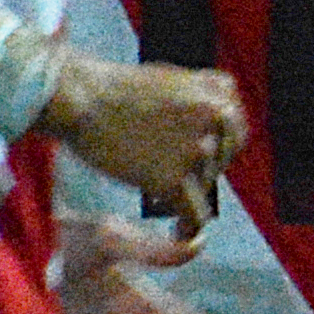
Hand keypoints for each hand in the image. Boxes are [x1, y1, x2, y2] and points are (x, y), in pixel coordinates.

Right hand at [40, 48, 246, 234]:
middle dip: (200, 168)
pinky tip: (178, 233)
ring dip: (184, 191)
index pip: (234, 131)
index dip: (215, 146)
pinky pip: (193, 215)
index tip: (196, 157)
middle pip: (221, 160)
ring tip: (154, 188)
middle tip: (169, 171)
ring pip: (204, 186)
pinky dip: (187, 227)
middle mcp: (217, 120)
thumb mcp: (171, 80)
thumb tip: (212, 129)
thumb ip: (197, 104)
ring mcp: (198, 151)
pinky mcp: (174, 180)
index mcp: (219, 93)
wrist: (79, 98)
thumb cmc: (112, 88)